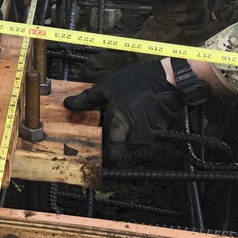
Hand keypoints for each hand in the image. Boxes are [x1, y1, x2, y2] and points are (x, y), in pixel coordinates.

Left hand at [63, 60, 185, 163]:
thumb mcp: (106, 87)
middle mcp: (135, 137)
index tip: (94, 152)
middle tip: (100, 124)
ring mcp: (148, 135)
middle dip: (109, 137)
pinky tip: (130, 109)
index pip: (112, 156)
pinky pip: (139, 132)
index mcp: (120, 128)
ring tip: (115, 113)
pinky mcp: (157, 129)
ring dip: (121, 130)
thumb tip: (68, 105)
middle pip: (118, 145)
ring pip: (129, 138)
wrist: (168, 80)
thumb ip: (87, 99)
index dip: (103, 158)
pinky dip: (133, 125)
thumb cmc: (136, 83)